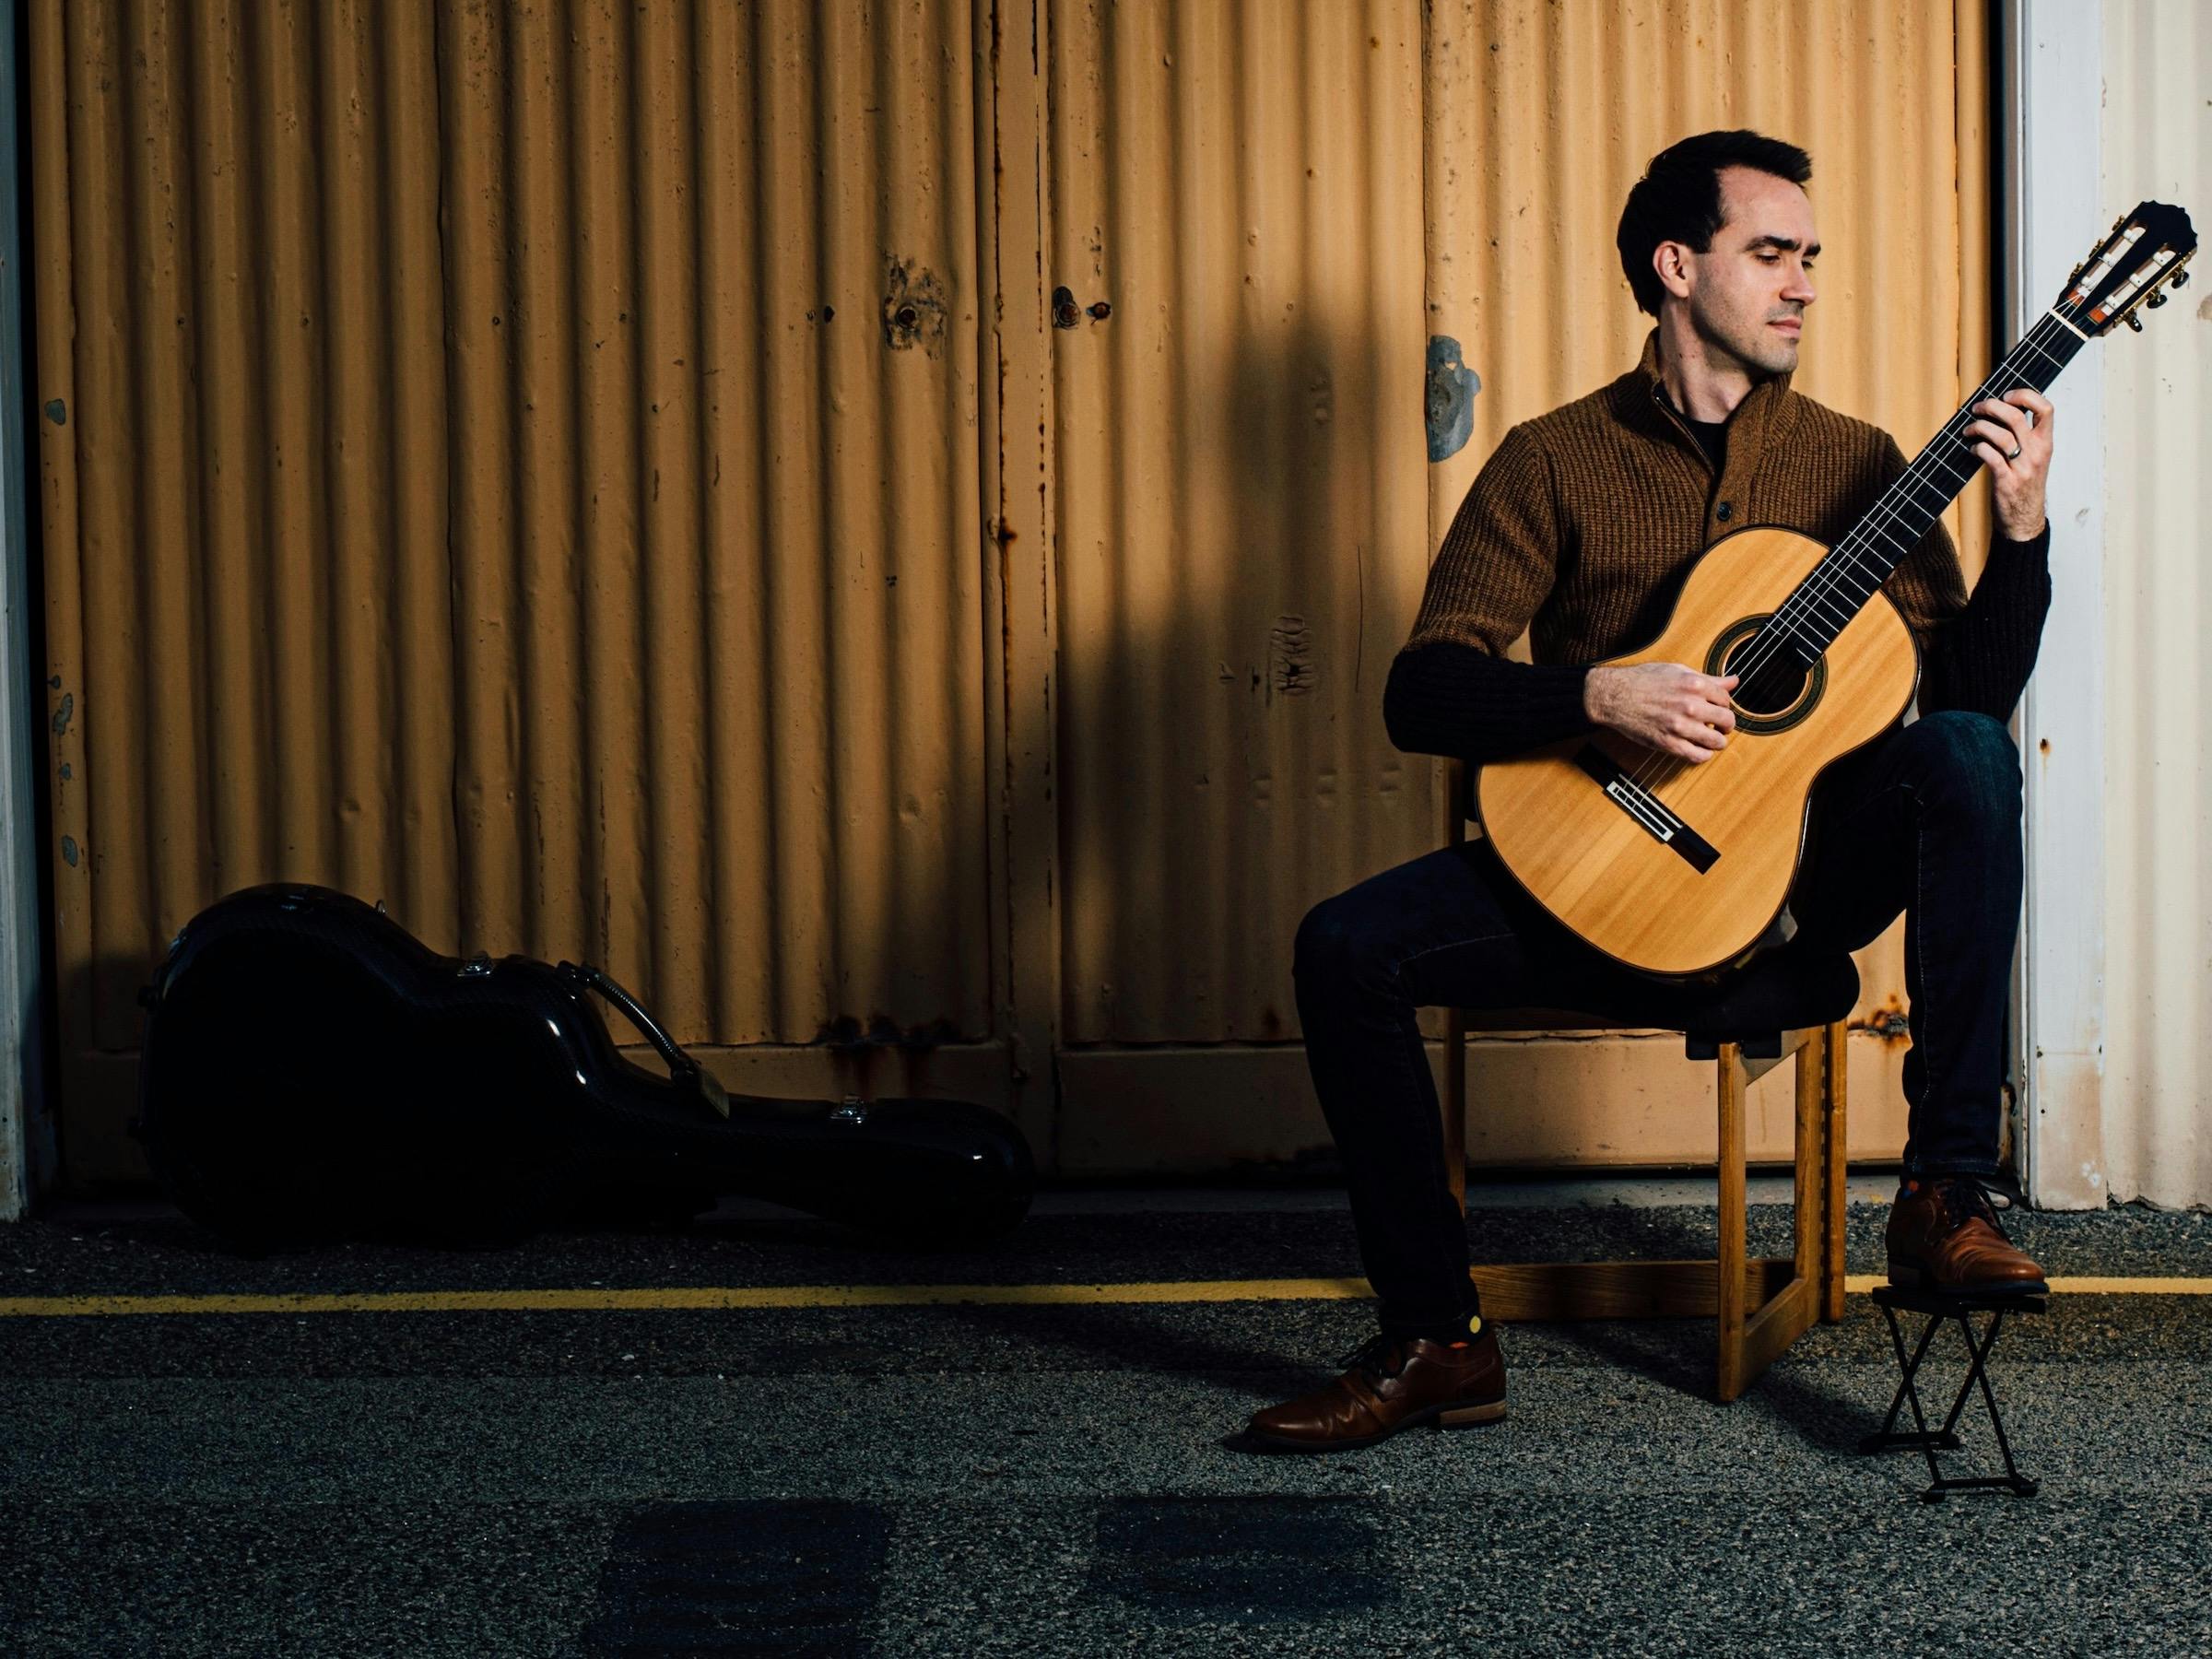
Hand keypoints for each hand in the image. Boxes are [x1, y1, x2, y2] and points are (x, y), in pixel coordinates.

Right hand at [1583, 662, 1737, 763]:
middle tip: (1719, 726)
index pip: (1726, 699)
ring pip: (1716, 741)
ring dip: (1717, 742)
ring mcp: (1680, 726)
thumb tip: (1734, 681)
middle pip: (1727, 721)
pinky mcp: (1669, 743)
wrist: (1614, 696)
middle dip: (1726, 725)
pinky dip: (1703, 755)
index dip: (1723, 705)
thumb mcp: (1677, 671)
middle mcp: (1690, 705)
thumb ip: (1708, 679)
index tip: (1717, 709)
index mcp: (1694, 684)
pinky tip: (1698, 748)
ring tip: (1710, 738)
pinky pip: (1698, 756)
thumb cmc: (1643, 681)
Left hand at [1962, 389, 2052, 539]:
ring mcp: (2022, 467)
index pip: (2046, 408)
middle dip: (1992, 406)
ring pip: (1999, 435)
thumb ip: (2026, 437)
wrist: (2024, 521)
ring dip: (1978, 427)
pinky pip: (1989, 456)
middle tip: (1978, 408)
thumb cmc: (2025, 486)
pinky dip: (1976, 448)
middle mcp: (2037, 452)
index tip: (2007, 395)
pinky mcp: (2006, 481)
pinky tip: (1972, 449)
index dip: (2026, 395)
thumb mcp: (2034, 458)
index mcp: (2046, 443)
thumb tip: (2002, 412)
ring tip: (1969, 429)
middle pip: (2015, 416)